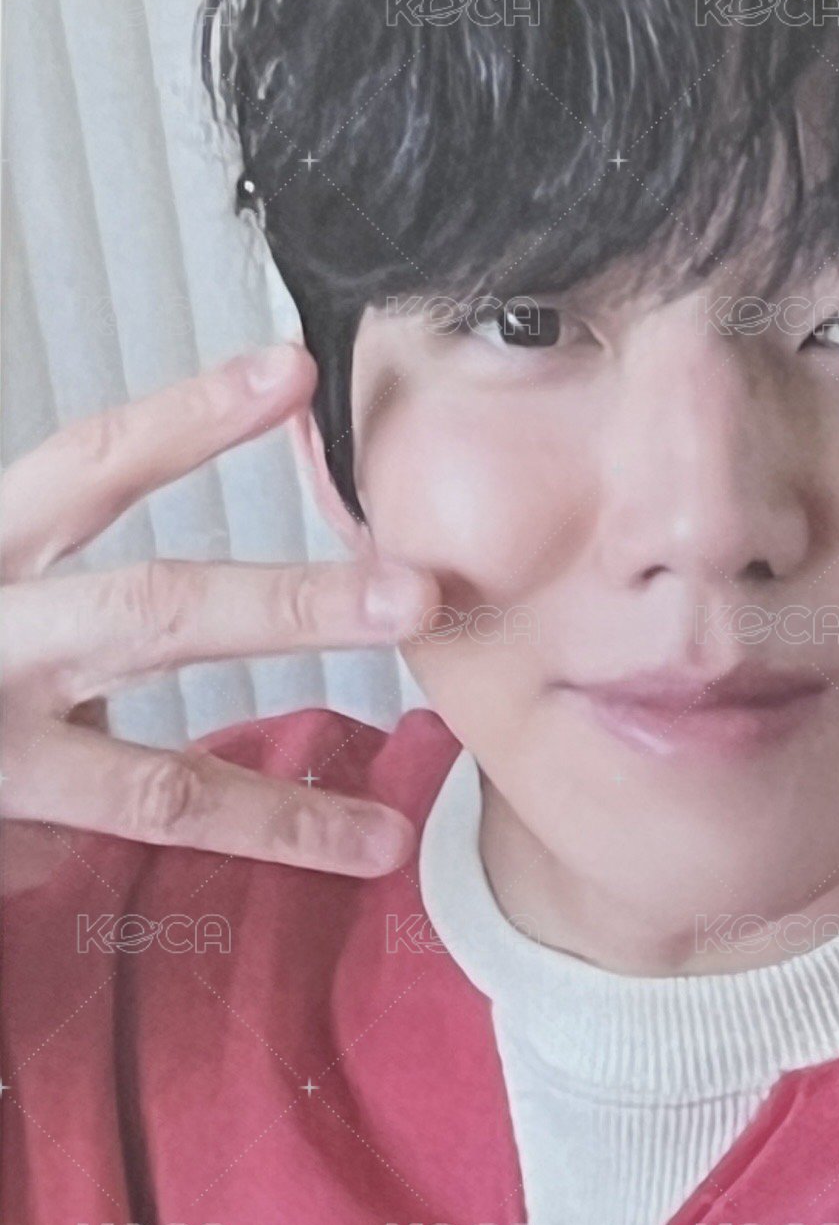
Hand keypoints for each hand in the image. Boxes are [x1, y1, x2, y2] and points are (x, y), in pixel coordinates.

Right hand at [0, 343, 440, 879]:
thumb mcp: (4, 584)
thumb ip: (63, 585)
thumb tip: (190, 582)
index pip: (89, 464)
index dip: (189, 415)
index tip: (294, 370)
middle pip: (148, 610)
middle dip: (288, 604)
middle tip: (412, 595)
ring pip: (142, 781)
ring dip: (273, 809)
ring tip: (380, 833)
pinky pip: (104, 853)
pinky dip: (221, 847)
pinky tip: (323, 847)